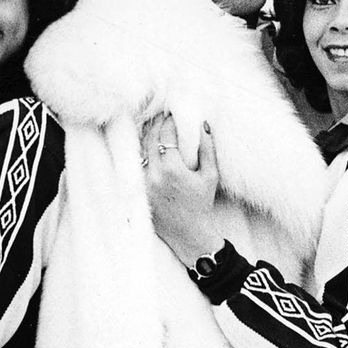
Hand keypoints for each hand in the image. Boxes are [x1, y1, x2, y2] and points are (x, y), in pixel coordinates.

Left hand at [142, 112, 224, 265]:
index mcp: (173, 170)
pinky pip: (138, 168)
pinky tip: (147, 148)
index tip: (171, 114)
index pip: (166, 136)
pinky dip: (142, 156)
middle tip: (160, 116)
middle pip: (149, 140)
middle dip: (155, 125)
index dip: (168, 122)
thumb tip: (204, 125)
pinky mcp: (140, 192)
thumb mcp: (210, 176)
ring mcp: (144, 185)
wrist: (190, 233)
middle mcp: (155, 176)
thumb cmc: (202, 204)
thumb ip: (207, 149)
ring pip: (140, 152)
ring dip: (146, 138)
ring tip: (152, 128)